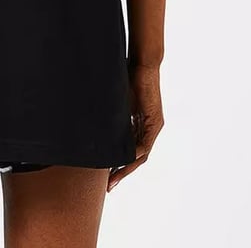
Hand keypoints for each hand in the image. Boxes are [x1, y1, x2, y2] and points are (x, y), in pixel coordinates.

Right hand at [107, 64, 163, 191]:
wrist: (142, 64)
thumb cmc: (128, 77)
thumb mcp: (117, 102)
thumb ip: (111, 115)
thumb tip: (94, 124)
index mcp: (140, 124)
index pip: (130, 150)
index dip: (118, 164)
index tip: (106, 176)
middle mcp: (149, 127)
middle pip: (137, 158)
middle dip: (122, 172)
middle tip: (109, 186)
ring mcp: (154, 125)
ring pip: (141, 154)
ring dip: (127, 167)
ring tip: (113, 179)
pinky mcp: (155, 121)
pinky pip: (145, 143)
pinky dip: (135, 153)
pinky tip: (124, 160)